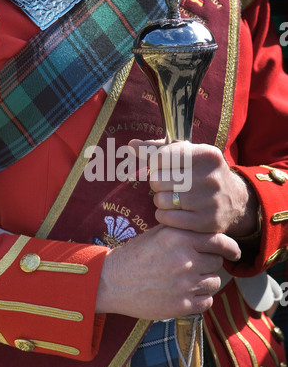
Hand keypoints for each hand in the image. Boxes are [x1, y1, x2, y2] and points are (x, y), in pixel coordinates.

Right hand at [95, 225, 240, 319]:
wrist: (112, 282)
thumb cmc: (134, 255)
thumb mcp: (157, 234)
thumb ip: (184, 231)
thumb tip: (209, 233)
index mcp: (179, 238)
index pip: (220, 241)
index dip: (230, 247)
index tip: (234, 252)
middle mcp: (185, 259)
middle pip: (217, 262)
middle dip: (209, 262)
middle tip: (194, 264)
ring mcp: (185, 284)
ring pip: (214, 282)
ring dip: (206, 280)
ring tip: (187, 279)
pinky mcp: (182, 306)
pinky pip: (207, 301)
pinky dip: (200, 298)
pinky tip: (185, 292)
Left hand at [129, 139, 258, 237]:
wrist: (235, 200)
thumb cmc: (202, 172)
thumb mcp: (188, 154)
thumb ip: (158, 148)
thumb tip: (131, 144)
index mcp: (207, 154)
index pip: (161, 157)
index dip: (154, 164)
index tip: (161, 168)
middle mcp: (211, 177)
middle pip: (158, 180)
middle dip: (157, 183)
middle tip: (167, 185)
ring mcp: (210, 201)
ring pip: (160, 200)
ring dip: (160, 200)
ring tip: (171, 198)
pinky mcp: (206, 222)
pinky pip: (167, 218)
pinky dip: (163, 215)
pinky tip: (172, 211)